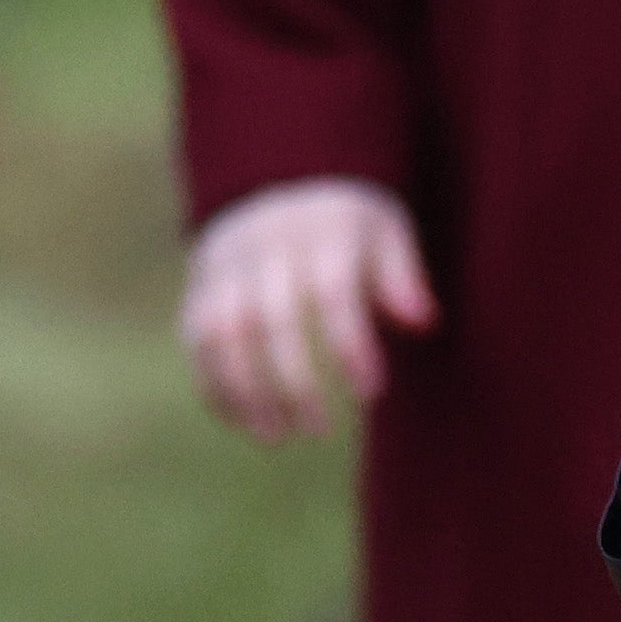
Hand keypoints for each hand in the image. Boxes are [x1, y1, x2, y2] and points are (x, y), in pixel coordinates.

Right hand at [182, 176, 435, 440]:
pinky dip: (213, 385)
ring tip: (276, 437)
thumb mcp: (387, 231)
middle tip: (320, 430)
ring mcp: (226, 269)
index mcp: (324, 233)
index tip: (370, 394)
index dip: (350, 347)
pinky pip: (195, 342)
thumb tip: (424, 322)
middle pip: (273, 322)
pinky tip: (240, 420)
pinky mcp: (198, 289)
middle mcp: (268, 249)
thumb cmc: (348, 224)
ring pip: (223, 336)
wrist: (279, 184)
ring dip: (246, 393)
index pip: (332, 294)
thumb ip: (403, 275)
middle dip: (294, 383)